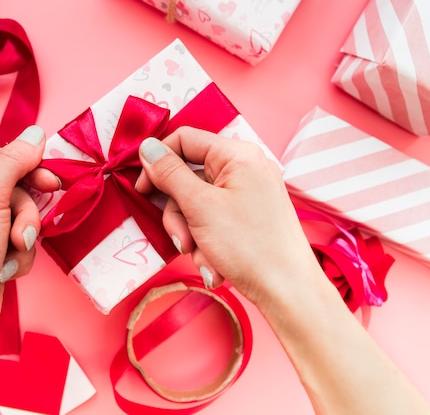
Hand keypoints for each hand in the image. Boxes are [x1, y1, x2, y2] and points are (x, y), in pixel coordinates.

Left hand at [0, 125, 56, 338]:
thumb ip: (15, 162)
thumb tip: (36, 133)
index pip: (2, 161)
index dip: (29, 169)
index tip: (53, 180)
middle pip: (17, 191)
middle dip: (25, 214)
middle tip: (26, 229)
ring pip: (23, 219)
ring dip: (24, 237)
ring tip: (12, 252)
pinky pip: (21, 243)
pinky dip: (19, 257)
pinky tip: (5, 270)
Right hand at [136, 127, 321, 306]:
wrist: (287, 291)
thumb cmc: (250, 246)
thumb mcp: (200, 206)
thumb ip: (170, 173)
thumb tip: (148, 148)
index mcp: (237, 155)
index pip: (185, 139)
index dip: (158, 162)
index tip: (142, 188)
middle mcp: (245, 168)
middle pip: (188, 177)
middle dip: (178, 213)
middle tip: (181, 238)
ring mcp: (247, 193)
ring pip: (196, 204)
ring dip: (191, 234)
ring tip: (203, 257)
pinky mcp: (248, 215)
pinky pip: (212, 220)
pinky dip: (206, 242)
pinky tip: (215, 264)